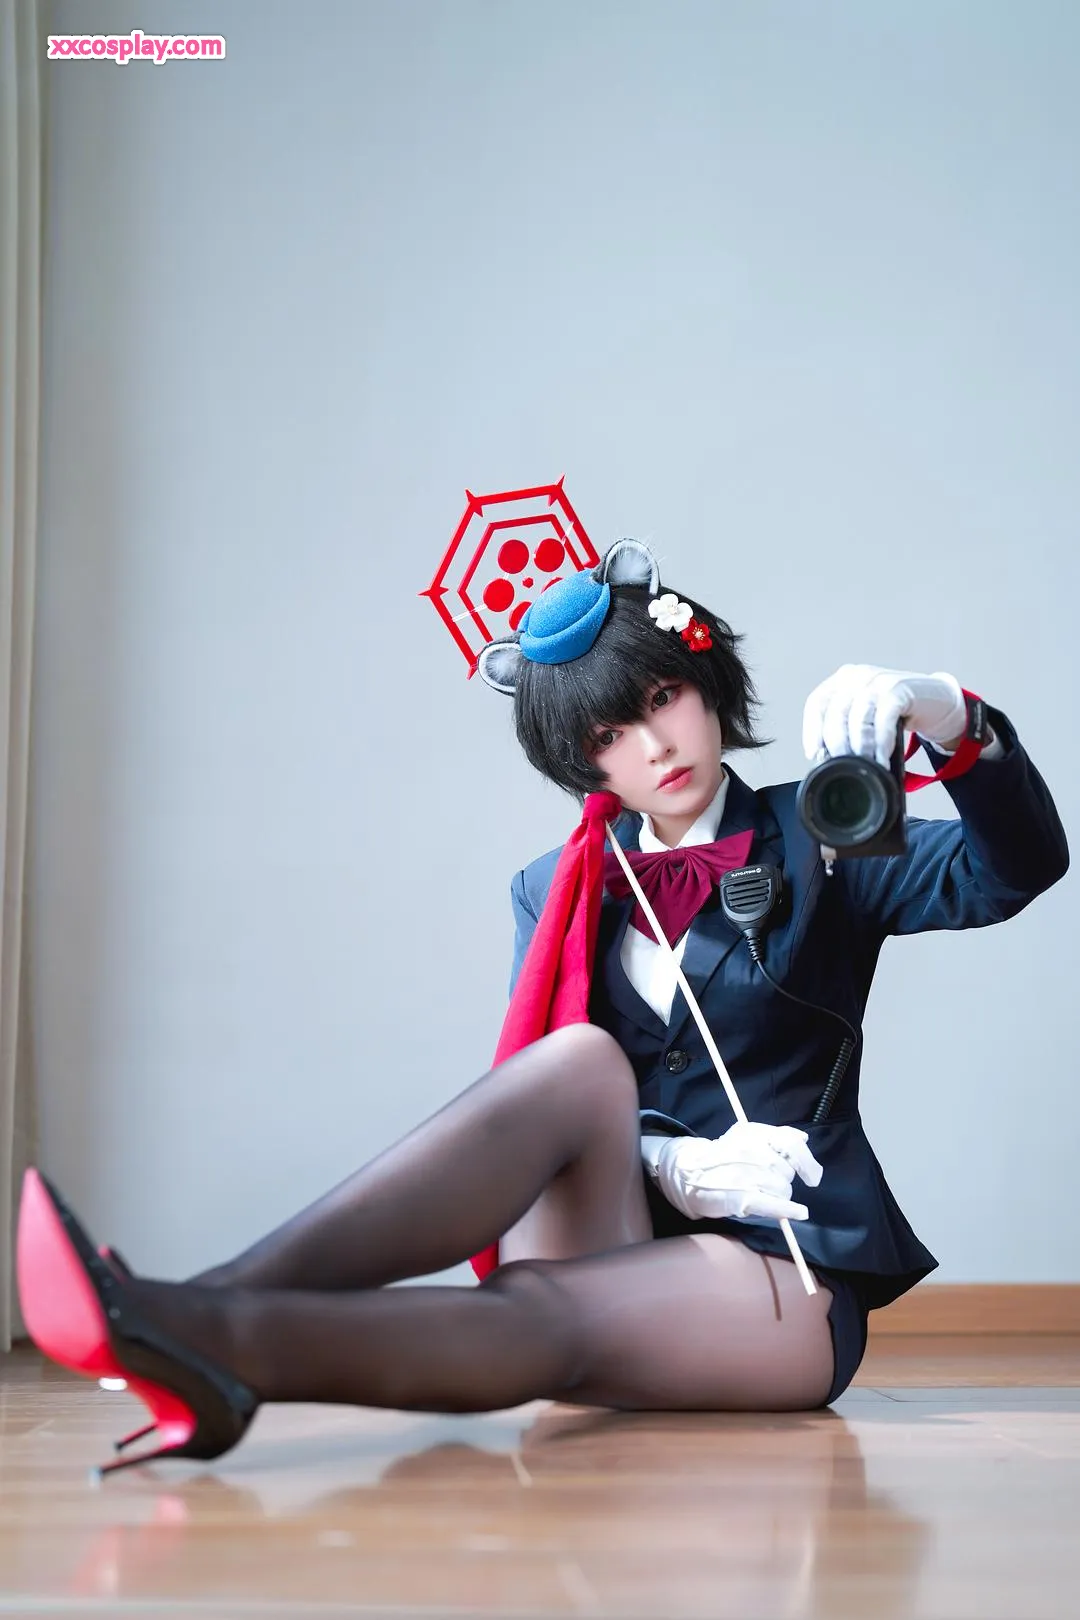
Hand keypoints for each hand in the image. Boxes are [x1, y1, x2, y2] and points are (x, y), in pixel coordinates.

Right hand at [653, 1122, 822, 1222]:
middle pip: (787, 1172)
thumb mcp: (749, 1135)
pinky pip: (772, 1204)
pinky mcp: (740, 1197)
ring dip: (780, 1195)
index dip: (806, 1162)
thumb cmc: (725, 1155)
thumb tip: (803, 1138)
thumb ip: (778, 1135)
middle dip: (785, 1180)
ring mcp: (744, 1175)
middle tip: (769, 1182)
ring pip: (783, 1190)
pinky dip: (788, 1210)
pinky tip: (799, 1212)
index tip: (812, 1177)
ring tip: (763, 1193)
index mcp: (754, 1133)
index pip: (791, 1145)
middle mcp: (750, 1151)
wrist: (690, 1173)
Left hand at [802, 665, 965, 768]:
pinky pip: (883, 720)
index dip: (812, 730)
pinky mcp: (898, 690)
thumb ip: (848, 728)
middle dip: (838, 745)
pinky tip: (882, 758)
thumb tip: (828, 759)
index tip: (814, 753)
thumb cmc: (898, 712)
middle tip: (844, 766)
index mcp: (843, 680)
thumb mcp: (866, 716)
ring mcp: (877, 680)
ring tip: (865, 767)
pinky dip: (881, 743)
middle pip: (836, 714)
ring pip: (858, 719)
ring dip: (860, 748)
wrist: (938, 702)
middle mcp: (857, 676)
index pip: (817, 703)